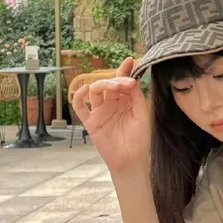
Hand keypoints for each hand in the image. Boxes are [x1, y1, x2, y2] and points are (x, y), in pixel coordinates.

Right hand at [72, 57, 150, 175]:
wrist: (132, 161)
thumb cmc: (141, 140)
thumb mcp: (143, 115)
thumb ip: (137, 97)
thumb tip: (133, 78)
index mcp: (126, 101)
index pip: (123, 82)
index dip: (125, 71)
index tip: (130, 61)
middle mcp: (112, 104)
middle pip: (109, 84)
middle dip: (117, 80)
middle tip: (127, 82)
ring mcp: (100, 112)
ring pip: (95, 91)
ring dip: (103, 85)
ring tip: (115, 87)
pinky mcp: (90, 122)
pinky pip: (79, 107)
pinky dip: (79, 96)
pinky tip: (85, 90)